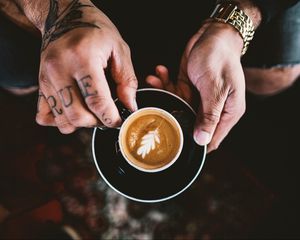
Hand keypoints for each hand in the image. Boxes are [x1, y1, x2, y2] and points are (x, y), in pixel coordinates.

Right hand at [35, 1, 137, 132]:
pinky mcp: (40, 84)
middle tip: (107, 116)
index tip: (120, 121)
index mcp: (82, 58)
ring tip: (92, 112)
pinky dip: (61, 121)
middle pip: (78, 115)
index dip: (111, 118)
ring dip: (81, 124)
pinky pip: (44, 117)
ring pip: (62, 120)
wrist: (65, 17)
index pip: (97, 101)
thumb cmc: (96, 31)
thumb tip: (130, 107)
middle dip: (97, 123)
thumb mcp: (119, 49)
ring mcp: (46, 78)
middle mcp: (59, 69)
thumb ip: (127, 80)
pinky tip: (74, 110)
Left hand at [147, 22, 245, 151]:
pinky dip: (165, 84)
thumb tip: (202, 140)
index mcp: (227, 112)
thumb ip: (209, 115)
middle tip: (156, 110)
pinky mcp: (188, 87)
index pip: (213, 139)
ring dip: (165, 94)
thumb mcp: (215, 88)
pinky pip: (174, 92)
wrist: (213, 34)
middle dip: (173, 117)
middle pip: (191, 125)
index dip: (196, 145)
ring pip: (178, 107)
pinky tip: (159, 73)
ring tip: (154, 80)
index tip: (177, 145)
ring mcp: (199, 98)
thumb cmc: (219, 58)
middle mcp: (213, 108)